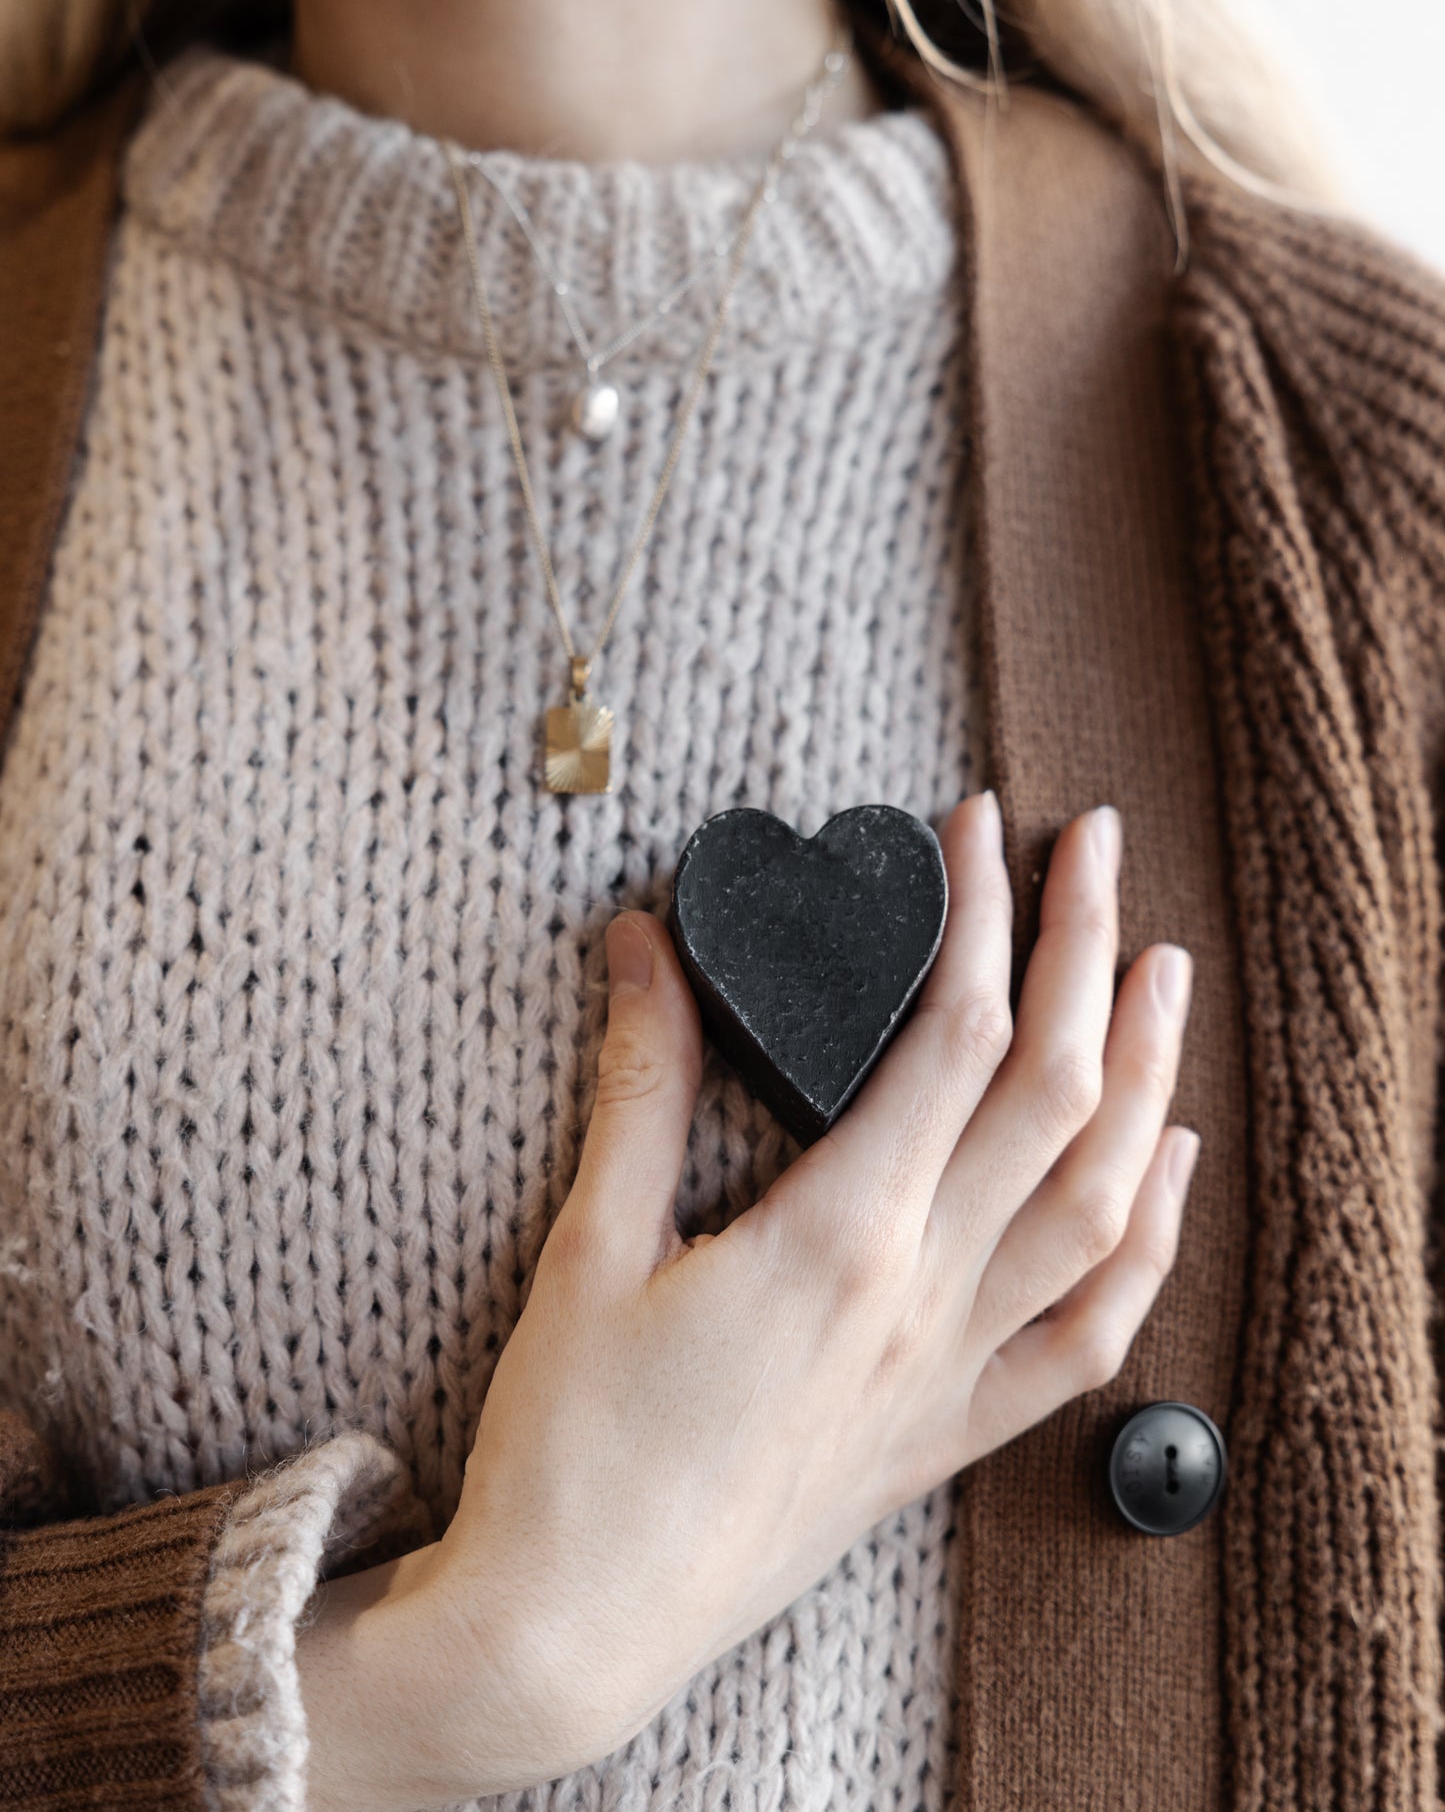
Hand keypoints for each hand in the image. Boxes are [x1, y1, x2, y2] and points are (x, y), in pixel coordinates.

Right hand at [301, 792, 1198, 1807]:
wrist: (580, 1628)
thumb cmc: (573, 1448)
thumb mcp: (587, 1246)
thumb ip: (639, 1085)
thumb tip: (641, 946)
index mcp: (837, 1238)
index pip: (954, 1033)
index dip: (981, 911)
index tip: (978, 827)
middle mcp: (923, 1298)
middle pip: (1055, 1092)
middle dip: (1089, 951)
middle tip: (1095, 850)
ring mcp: (951, 1373)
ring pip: (1101, 1203)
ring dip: (1147, 1076)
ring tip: (1163, 975)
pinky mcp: (948, 1434)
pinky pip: (1088, 1336)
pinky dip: (1146, 1241)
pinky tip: (1165, 1171)